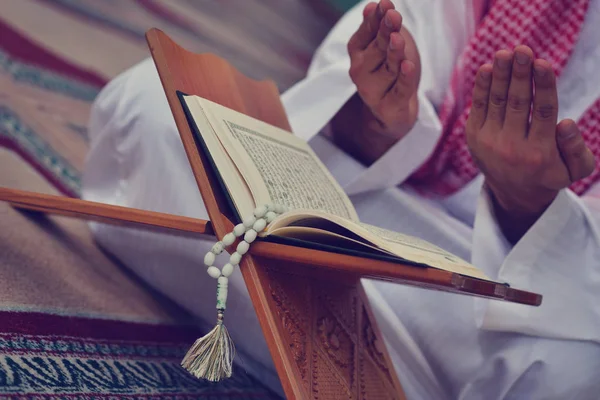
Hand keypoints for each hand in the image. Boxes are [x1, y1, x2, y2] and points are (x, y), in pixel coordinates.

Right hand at [347, 0, 419, 137]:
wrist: (393, 111)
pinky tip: (407, 66)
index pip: (367, 31)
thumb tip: (371, 6)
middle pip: (377, 48)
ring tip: (397, 39)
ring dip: (393, 54)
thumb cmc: (390, 71)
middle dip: (385, 32)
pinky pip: (399, 90)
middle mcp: (361, 71)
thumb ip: (378, 27)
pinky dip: (404, 79)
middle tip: (393, 16)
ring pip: (389, 68)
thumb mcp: (385, 45)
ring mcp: (373, 90)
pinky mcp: (389, 106)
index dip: (376, 19)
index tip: (384, 5)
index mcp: (358, 52)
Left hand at [466, 46, 594, 241]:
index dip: (543, 85)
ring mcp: (489, 142)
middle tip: (522, 50)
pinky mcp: (474, 138)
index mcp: (539, 153)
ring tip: (505, 53)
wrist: (513, 194)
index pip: (542, 112)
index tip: (543, 62)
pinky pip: (478, 107)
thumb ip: (576, 149)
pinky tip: (488, 68)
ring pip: (496, 102)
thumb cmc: (550, 175)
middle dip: (519, 74)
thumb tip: (566, 123)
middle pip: (517, 103)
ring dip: (500, 75)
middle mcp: (511, 147)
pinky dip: (482, 88)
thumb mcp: (574, 170)